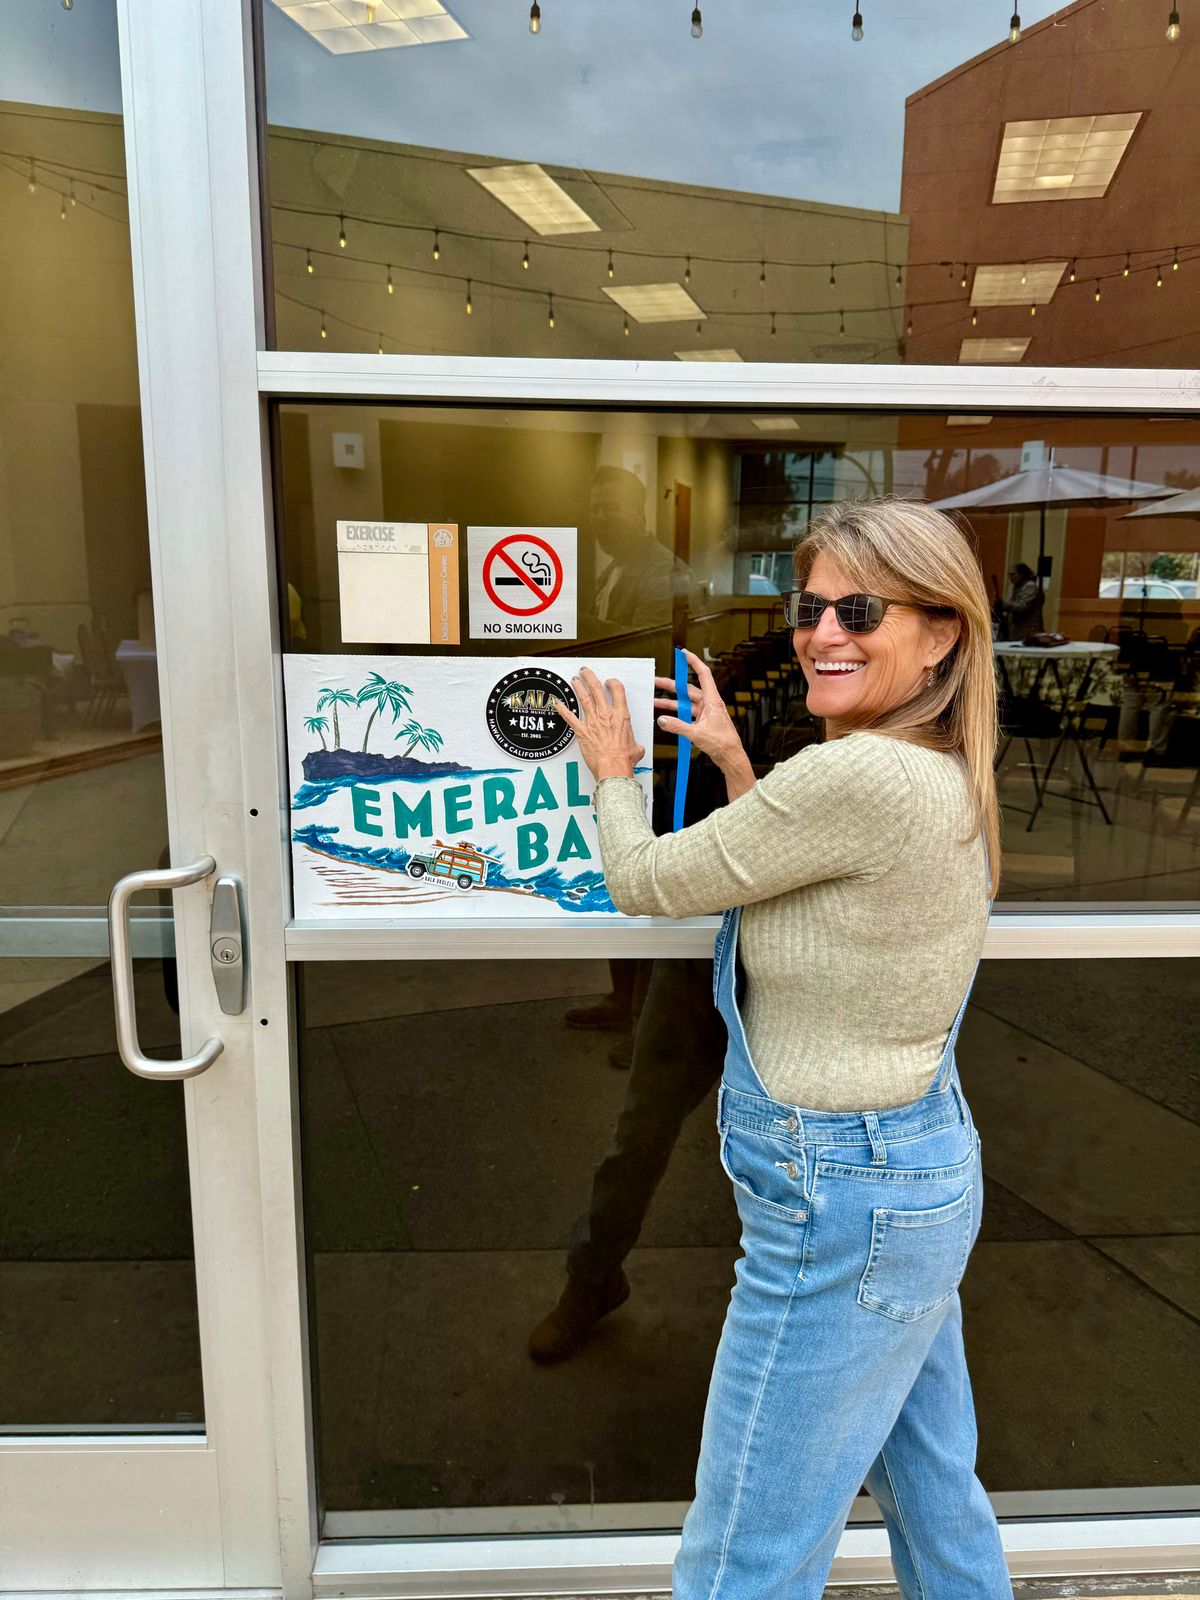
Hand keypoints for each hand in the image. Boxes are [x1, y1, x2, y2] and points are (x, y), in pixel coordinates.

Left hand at [553, 666, 645, 782]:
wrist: (613, 767)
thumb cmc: (623, 758)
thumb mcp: (636, 748)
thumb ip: (635, 744)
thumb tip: (636, 748)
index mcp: (621, 715)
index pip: (617, 690)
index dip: (612, 682)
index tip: (609, 682)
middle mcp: (606, 714)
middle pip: (596, 688)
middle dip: (590, 677)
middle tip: (585, 672)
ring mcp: (592, 721)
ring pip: (583, 697)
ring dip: (578, 687)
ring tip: (575, 680)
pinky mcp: (581, 730)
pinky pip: (569, 717)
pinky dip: (562, 709)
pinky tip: (558, 703)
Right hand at [654, 649, 748, 776]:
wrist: (730, 757)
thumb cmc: (723, 743)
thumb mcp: (697, 734)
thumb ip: (677, 726)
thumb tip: (662, 720)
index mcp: (712, 701)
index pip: (703, 674)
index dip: (693, 661)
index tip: (683, 654)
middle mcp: (709, 704)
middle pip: (688, 689)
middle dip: (671, 685)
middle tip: (657, 682)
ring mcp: (706, 713)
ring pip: (685, 703)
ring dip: (671, 702)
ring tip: (655, 701)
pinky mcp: (703, 722)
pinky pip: (687, 714)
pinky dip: (676, 715)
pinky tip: (666, 718)